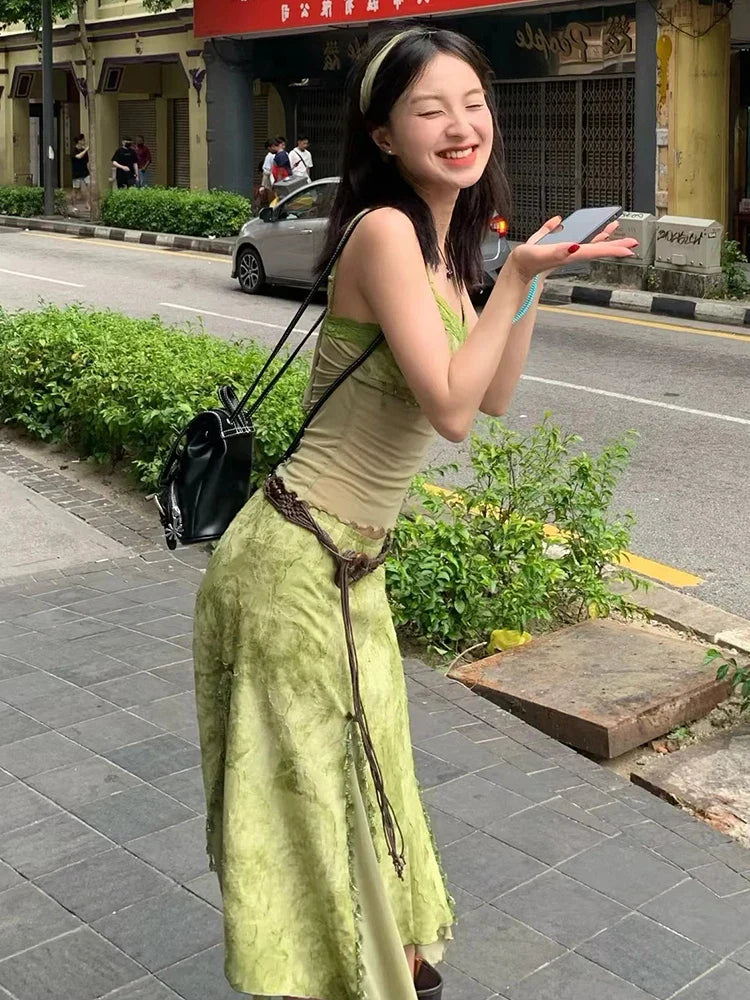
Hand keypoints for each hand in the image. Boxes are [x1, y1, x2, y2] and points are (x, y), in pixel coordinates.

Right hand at [507, 216, 637, 284]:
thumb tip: (573, 247)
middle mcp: (572, 253)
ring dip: (604, 237)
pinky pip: (578, 239)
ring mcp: (567, 251)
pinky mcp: (560, 247)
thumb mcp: (541, 253)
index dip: (615, 250)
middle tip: (633, 243)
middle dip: (616, 245)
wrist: (518, 268)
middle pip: (599, 249)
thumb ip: (558, 250)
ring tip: (615, 228)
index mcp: (571, 254)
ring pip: (590, 243)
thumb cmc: (527, 262)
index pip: (598, 251)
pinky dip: (585, 232)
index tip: (630, 250)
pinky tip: (584, 226)